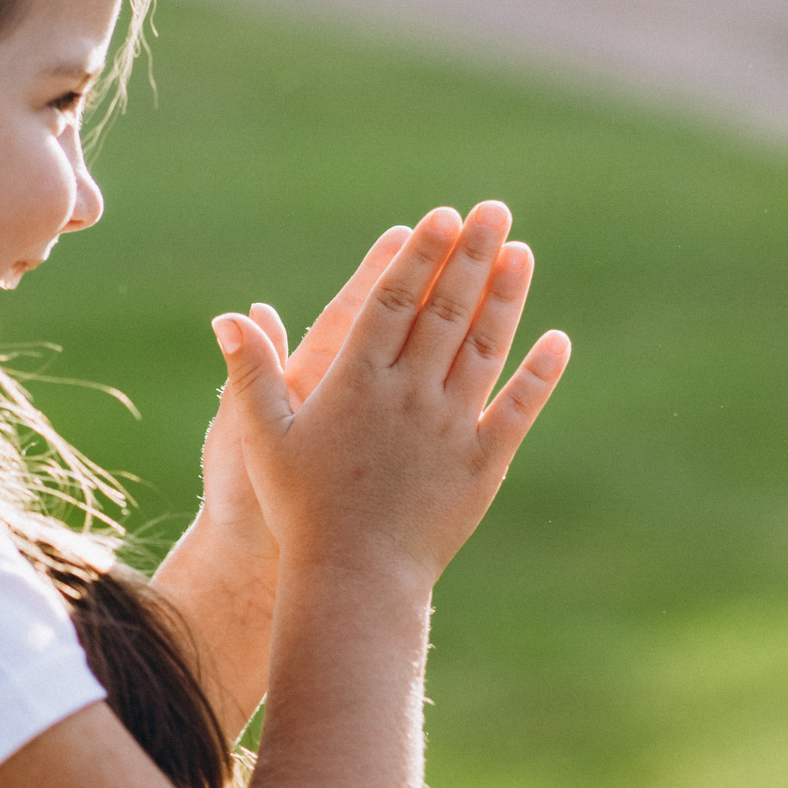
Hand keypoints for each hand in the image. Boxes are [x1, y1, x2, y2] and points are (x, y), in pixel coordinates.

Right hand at [216, 202, 568, 582]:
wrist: (353, 578)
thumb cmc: (299, 509)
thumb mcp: (263, 437)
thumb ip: (252, 372)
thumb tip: (229, 316)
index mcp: (357, 383)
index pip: (392, 302)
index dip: (418, 256)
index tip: (442, 217)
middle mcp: (409, 395)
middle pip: (445, 311)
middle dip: (470, 255)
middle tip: (493, 209)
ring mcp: (450, 427)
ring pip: (485, 348)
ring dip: (506, 297)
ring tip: (521, 251)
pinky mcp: (482, 463)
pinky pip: (516, 409)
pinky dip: (539, 375)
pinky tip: (558, 340)